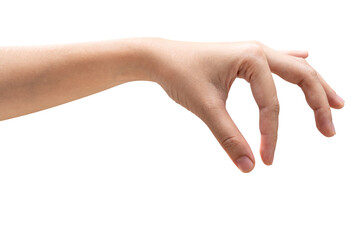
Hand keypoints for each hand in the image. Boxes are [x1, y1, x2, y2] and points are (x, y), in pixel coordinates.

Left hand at [147, 38, 344, 172]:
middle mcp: (258, 51)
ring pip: (295, 68)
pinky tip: (306, 55)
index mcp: (252, 58)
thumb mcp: (206, 107)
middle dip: (319, 104)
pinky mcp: (245, 57)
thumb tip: (248, 168)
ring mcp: (253, 52)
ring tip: (337, 104)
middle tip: (330, 130)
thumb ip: (227, 137)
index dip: (271, 135)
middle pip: (302, 76)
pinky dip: (295, 65)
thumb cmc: (181, 75)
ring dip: (315, 86)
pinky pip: (278, 60)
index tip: (266, 160)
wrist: (161, 57)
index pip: (271, 104)